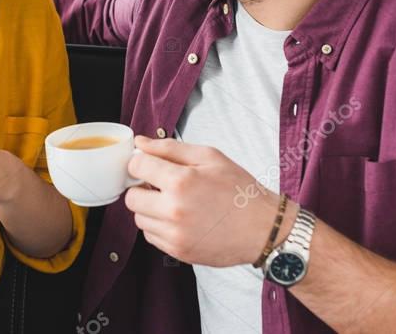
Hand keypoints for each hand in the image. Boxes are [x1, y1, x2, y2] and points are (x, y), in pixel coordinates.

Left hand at [124, 135, 289, 266]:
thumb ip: (169, 148)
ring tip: (174, 203)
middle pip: (132, 196)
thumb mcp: (209, 157)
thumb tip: (140, 143)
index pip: (136, 166)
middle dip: (142, 188)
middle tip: (161, 186)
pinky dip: (159, 227)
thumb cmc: (239, 191)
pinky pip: (150, 237)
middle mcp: (173, 210)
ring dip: (150, 209)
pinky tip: (179, 220)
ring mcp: (174, 234)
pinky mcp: (178, 252)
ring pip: (139, 218)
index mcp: (181, 181)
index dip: (141, 162)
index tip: (149, 165)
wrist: (264, 229)